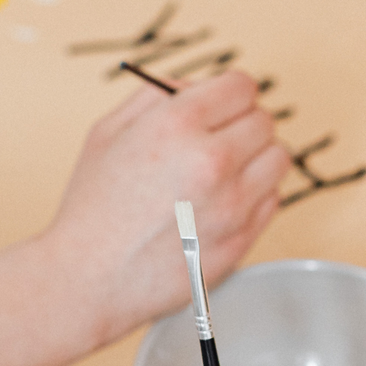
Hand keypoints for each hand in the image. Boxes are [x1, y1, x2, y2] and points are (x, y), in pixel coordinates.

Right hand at [39, 71, 288, 341]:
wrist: (87, 279)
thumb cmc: (92, 208)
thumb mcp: (108, 131)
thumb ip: (156, 96)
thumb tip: (197, 87)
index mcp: (177, 123)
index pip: (242, 86)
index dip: (230, 94)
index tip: (222, 106)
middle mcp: (212, 160)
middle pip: (264, 121)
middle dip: (242, 125)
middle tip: (219, 141)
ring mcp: (232, 204)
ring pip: (278, 159)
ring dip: (257, 159)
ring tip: (225, 172)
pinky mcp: (242, 240)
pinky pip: (272, 200)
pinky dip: (255, 196)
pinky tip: (222, 204)